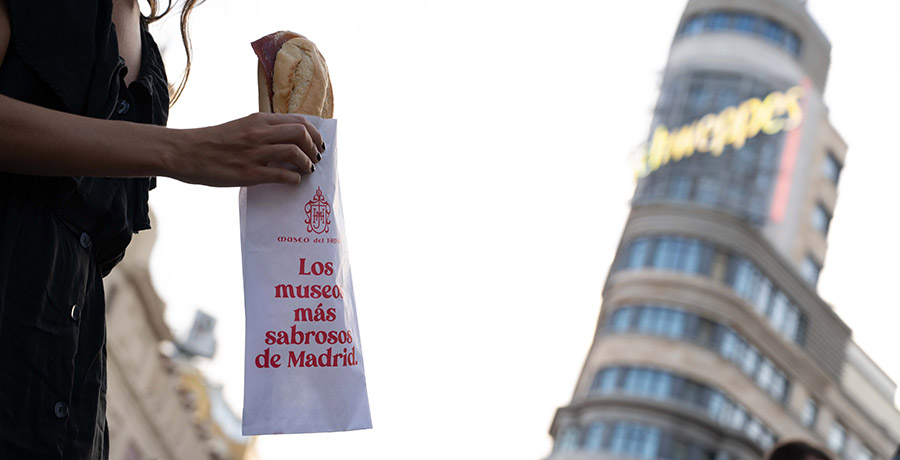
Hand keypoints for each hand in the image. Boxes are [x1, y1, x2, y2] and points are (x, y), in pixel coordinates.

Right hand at [169, 112, 325, 186]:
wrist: (185, 152)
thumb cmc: (213, 142)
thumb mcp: (241, 126)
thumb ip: (263, 130)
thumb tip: (287, 139)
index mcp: (258, 120)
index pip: (298, 120)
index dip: (314, 132)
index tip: (318, 142)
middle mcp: (259, 133)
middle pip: (301, 133)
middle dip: (315, 146)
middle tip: (317, 157)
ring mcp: (254, 153)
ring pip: (295, 152)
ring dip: (308, 163)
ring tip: (308, 169)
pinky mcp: (248, 173)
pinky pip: (281, 175)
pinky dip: (294, 178)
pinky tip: (294, 181)